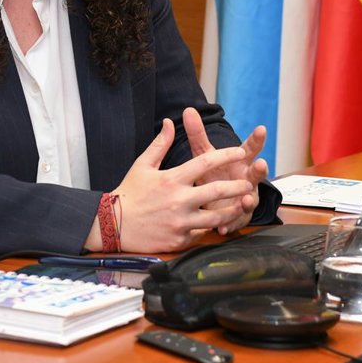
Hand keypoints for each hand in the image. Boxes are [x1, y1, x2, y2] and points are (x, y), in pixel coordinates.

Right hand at [93, 119, 254, 252]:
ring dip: (231, 210)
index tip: (240, 151)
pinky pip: (201, 234)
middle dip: (237, 186)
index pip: (205, 162)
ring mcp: (180, 222)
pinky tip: (218, 223)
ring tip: (242, 204)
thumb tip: (169, 122)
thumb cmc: (129, 192)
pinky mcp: (179, 240)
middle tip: (249, 182)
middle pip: (217, 191)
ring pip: (215, 217)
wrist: (113, 224)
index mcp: (172, 179)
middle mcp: (179, 200)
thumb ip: (160, 144)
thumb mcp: (143, 165)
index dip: (225, 155)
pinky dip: (209, 228)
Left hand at [183, 107, 267, 234]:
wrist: (215, 200)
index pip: (250, 148)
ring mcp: (245, 199)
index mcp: (240, 162)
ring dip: (247, 199)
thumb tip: (188, 109)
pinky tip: (223, 227)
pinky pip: (234, 222)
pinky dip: (229, 224)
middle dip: (260, 169)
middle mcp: (246, 179)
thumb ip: (197, 134)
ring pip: (249, 200)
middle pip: (256, 173)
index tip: (261, 129)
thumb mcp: (203, 154)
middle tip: (262, 164)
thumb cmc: (213, 173)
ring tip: (245, 199)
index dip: (256, 139)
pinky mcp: (236, 217)